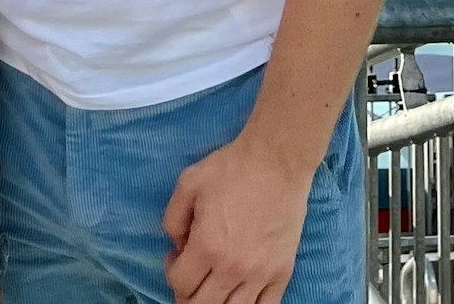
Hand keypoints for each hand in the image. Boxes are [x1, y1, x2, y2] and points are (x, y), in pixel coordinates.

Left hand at [161, 135, 313, 303]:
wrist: (276, 162)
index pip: (180, 284)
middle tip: (189, 277)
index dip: (171, 272)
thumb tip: (177, 246)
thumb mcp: (187, 184)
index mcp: (207, 246)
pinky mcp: (282, 273)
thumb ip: (173, 219)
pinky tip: (239, 294)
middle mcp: (233, 268)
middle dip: (188, 295)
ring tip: (211, 288)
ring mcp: (260, 274)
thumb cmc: (231, 169)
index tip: (175, 255)